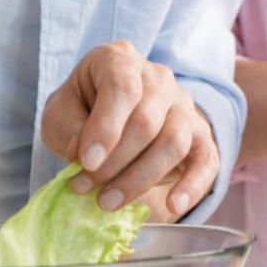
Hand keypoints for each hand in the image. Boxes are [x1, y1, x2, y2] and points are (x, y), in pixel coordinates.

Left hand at [40, 41, 219, 217]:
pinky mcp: (201, 136)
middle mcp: (159, 78)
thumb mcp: (60, 112)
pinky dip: (191, 186)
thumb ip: (67, 126)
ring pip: (174, 142)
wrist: (113, 120)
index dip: (105, 127)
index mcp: (120, 60)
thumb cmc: (82, 112)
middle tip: (85, 189)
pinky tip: (172, 206)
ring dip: (139, 179)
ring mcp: (184, 106)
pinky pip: (206, 160)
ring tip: (108, 202)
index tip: (86, 162)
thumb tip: (86, 153)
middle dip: (113, 163)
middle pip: (146, 121)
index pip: (122, 87)